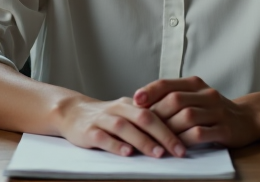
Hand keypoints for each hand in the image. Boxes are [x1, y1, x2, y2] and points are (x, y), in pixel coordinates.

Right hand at [54, 95, 187, 157]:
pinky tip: (127, 153)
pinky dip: (116, 145)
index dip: (173, 127)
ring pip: (125, 127)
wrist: (72, 112)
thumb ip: (148, 121)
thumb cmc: (107, 117)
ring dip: (143, 141)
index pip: (157, 113)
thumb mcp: (128, 113)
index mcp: (132, 105)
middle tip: (178, 151)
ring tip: (157, 153)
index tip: (187, 143)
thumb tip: (177, 135)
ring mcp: (103, 120)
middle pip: (145, 118)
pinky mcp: (88, 131)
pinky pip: (103, 138)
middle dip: (164, 135)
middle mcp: (119, 110)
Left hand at [133, 76, 259, 148]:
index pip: (168, 84)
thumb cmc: (214, 110)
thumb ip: (173, 97)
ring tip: (156, 138)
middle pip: (175, 100)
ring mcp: (217, 111)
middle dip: (156, 114)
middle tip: (143, 126)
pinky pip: (200, 134)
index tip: (135, 101)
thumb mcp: (195, 97)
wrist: (248, 119)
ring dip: (169, 128)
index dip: (150, 91)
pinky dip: (184, 140)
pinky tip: (175, 146)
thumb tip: (141, 105)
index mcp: (196, 84)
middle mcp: (207, 95)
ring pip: (186, 116)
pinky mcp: (225, 129)